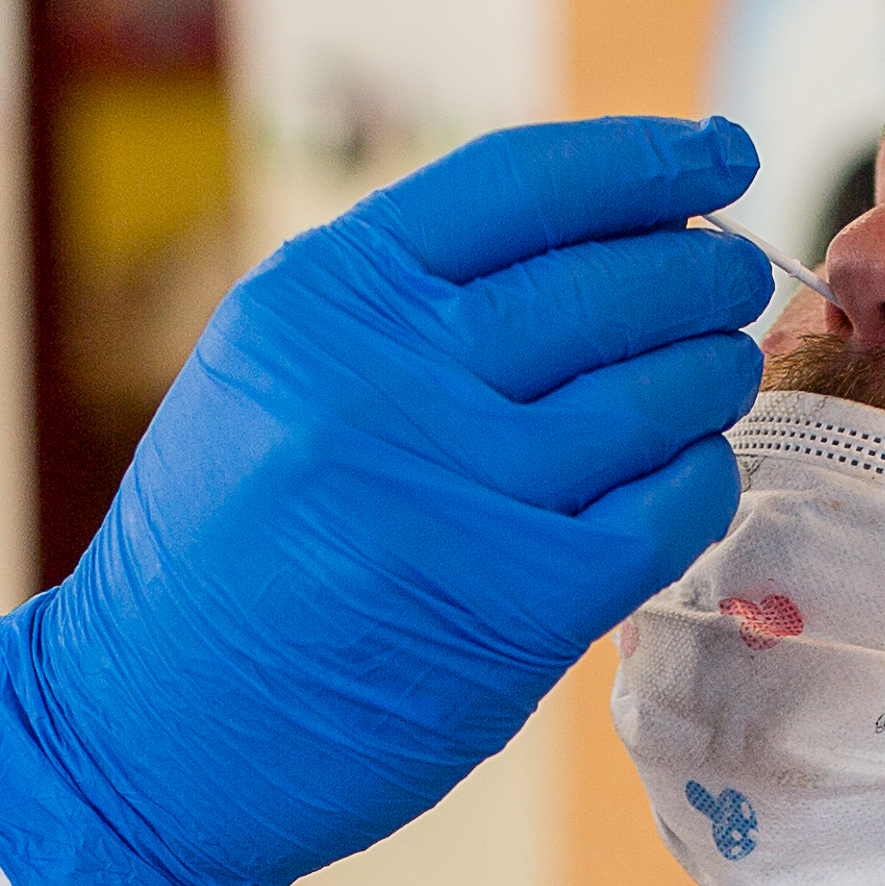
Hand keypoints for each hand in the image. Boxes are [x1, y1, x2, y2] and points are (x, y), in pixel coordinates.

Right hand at [0, 116, 774, 885]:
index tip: (719, 155)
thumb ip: (405, 305)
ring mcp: (458, 493)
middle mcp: (387, 380)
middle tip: (733, 279)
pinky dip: (700, 479)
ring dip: (712, 370)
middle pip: (606, 284)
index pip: (523, 183)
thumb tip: (602, 235)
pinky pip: (667, 509)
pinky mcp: (519, 605)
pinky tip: (690, 472)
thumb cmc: (225, 547)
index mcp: (322, 300)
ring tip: (718, 369)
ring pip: (654, 393)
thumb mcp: (273, 374)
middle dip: (700, 274)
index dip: (646, 162)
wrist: (151, 730)